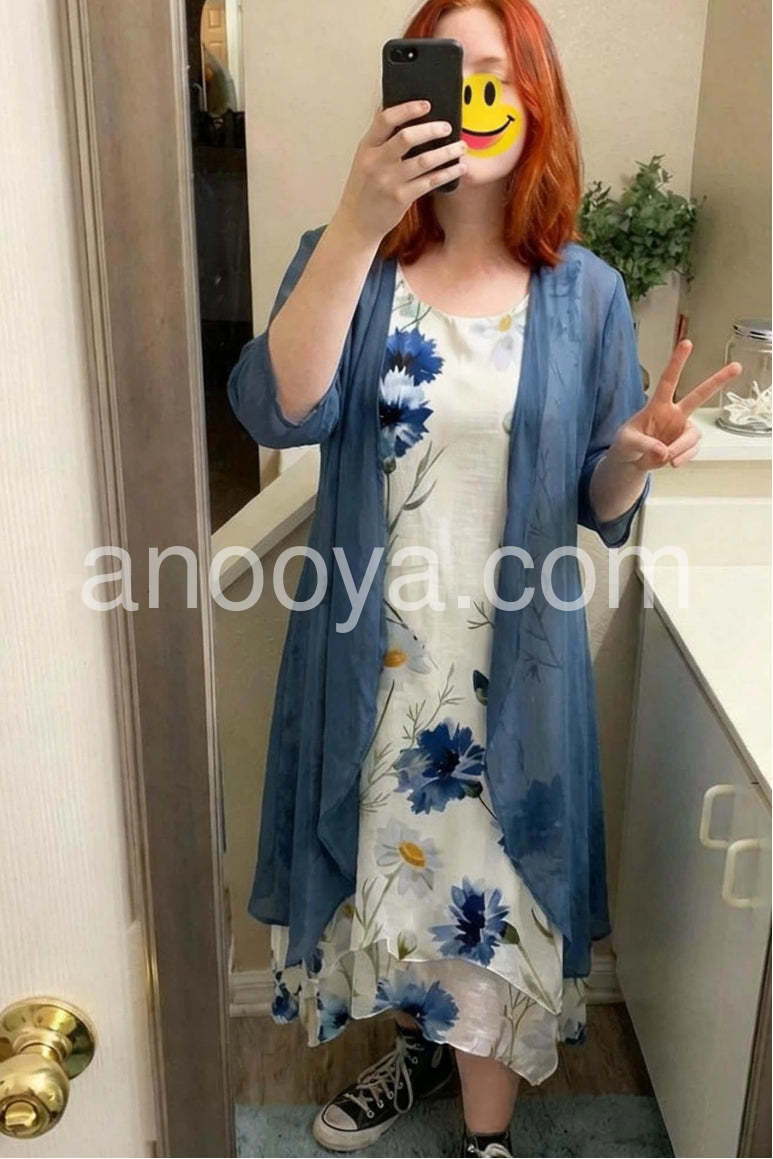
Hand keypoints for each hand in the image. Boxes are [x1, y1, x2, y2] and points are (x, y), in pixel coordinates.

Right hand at [333, 100, 467, 245]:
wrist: (357, 222)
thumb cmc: (363, 188)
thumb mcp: (363, 159)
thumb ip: (379, 137)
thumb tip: (392, 107)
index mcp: (367, 147)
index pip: (385, 119)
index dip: (407, 109)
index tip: (426, 105)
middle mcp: (376, 162)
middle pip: (407, 137)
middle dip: (431, 129)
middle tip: (447, 127)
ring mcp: (389, 181)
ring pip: (424, 161)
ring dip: (446, 152)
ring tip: (461, 146)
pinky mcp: (401, 198)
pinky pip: (430, 182)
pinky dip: (447, 173)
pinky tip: (459, 168)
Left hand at [608, 339, 742, 470]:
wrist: (630, 463)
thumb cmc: (625, 445)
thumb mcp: (625, 443)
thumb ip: (643, 445)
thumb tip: (664, 452)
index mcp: (657, 405)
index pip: (668, 380)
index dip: (677, 362)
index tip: (687, 343)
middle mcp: (674, 413)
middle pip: (699, 395)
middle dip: (718, 381)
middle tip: (737, 366)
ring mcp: (682, 429)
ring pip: (693, 434)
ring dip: (680, 448)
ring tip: (665, 459)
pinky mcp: (686, 444)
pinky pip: (692, 450)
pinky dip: (683, 457)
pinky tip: (672, 463)